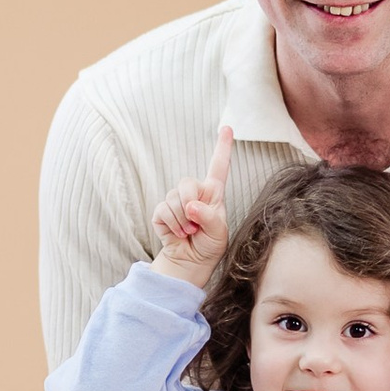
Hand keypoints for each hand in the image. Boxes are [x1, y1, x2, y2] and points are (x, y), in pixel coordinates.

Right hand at [152, 122, 233, 284]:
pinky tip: (179, 234)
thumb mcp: (219, 233)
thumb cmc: (209, 245)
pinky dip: (172, 225)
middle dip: (190, 202)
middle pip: (187, 183)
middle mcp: (194, 194)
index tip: (227, 128)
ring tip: (189, 232)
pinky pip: (163, 211)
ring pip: (174, 199)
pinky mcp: (162, 212)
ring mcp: (176, 202)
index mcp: (213, 194)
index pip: (218, 167)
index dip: (223, 147)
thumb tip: (191, 206)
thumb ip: (210, 218)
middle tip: (195, 224)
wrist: (191, 262)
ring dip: (182, 221)